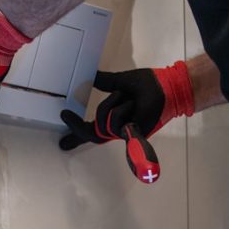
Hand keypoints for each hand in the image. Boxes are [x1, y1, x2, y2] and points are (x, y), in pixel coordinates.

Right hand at [59, 61, 194, 149]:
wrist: (166, 85)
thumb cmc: (148, 85)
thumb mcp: (120, 81)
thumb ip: (104, 81)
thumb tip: (89, 77)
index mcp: (114, 119)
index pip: (90, 130)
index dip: (75, 136)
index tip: (62, 143)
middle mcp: (119, 128)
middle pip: (95, 128)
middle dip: (91, 119)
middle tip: (90, 111)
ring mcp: (127, 131)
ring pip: (108, 122)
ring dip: (117, 103)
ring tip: (132, 97)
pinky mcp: (137, 130)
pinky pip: (124, 132)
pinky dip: (125, 141)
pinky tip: (129, 152)